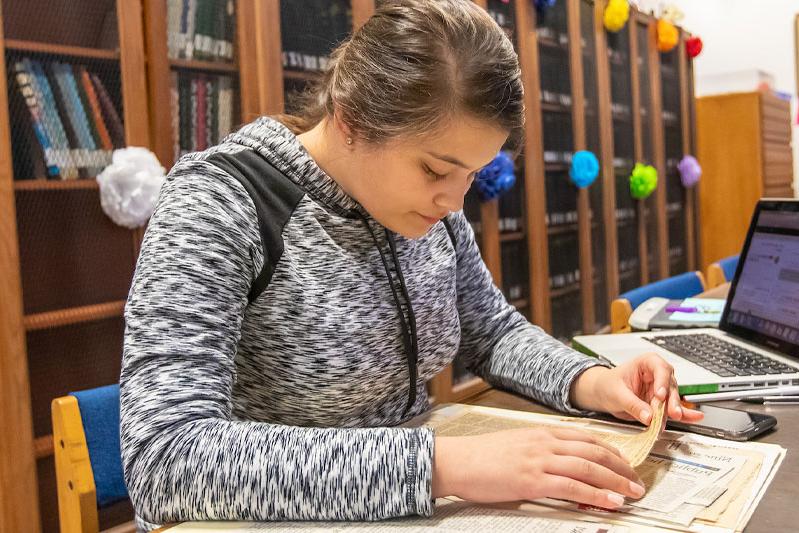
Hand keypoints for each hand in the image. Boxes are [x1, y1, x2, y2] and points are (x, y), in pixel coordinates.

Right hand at [432, 428, 645, 508]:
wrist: (458, 460)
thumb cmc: (483, 456)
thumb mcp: (517, 444)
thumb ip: (541, 451)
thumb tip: (562, 464)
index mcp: (542, 433)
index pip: (586, 438)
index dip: (611, 451)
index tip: (625, 463)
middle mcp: (545, 443)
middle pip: (594, 452)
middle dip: (620, 467)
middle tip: (636, 481)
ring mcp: (539, 461)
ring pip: (588, 468)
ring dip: (615, 482)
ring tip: (632, 493)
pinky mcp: (532, 480)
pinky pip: (572, 487)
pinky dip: (595, 495)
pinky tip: (610, 502)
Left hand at [570, 353, 703, 425]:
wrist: (602, 393)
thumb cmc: (607, 385)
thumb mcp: (616, 394)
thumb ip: (632, 405)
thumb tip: (648, 417)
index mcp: (646, 363)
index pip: (660, 368)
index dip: (662, 381)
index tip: (660, 395)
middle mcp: (657, 375)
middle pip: (669, 385)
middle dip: (671, 399)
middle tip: (670, 412)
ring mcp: (660, 389)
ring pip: (672, 398)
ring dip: (674, 409)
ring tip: (675, 417)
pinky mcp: (660, 404)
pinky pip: (673, 408)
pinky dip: (684, 414)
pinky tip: (694, 417)